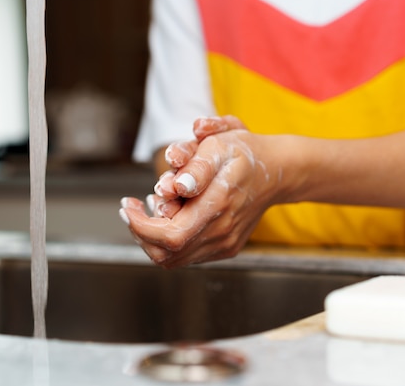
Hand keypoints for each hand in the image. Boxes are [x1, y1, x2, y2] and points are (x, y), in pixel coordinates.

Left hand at [120, 127, 280, 267]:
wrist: (278, 172)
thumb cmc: (245, 153)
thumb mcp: (220, 144)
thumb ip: (197, 166)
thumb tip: (178, 187)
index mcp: (218, 206)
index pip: (169, 236)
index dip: (140, 227)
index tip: (127, 206)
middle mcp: (222, 232)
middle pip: (166, 254)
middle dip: (141, 233)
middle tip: (132, 207)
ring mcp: (225, 244)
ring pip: (174, 258)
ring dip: (153, 237)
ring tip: (149, 208)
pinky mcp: (226, 247)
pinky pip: (188, 255)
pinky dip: (170, 240)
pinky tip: (170, 214)